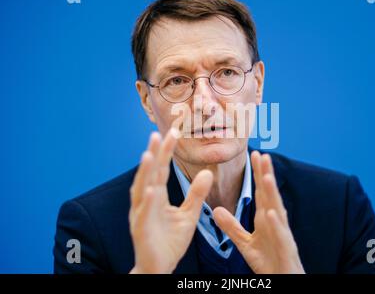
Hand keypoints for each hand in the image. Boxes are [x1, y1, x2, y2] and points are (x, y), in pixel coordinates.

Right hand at [129, 128, 212, 273]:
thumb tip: (208, 172)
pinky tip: (151, 189)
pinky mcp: (141, 231)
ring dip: (144, 173)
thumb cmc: (171, 241)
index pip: (162, 170)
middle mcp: (146, 202)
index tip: (174, 132)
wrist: (161, 267)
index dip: (166, 152)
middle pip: (150, 175)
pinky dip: (147, 202)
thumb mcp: (189, 214)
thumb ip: (196, 194)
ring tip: (148, 154)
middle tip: (157, 134)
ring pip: (141, 190)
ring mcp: (141, 216)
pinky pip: (144, 215)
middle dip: (153, 155)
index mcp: (157, 197)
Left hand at [213, 151, 304, 273]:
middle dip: (266, 174)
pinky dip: (275, 223)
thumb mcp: (245, 243)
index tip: (255, 154)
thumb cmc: (268, 261)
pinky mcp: (285, 248)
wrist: (282, 280)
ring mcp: (282, 233)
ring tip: (267, 175)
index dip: (258, 173)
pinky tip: (270, 212)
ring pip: (277, 210)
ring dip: (273, 193)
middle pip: (270, 195)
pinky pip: (280, 235)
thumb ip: (232, 226)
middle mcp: (275, 221)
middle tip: (262, 154)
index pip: (261, 191)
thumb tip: (216, 210)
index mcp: (265, 218)